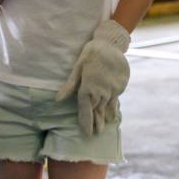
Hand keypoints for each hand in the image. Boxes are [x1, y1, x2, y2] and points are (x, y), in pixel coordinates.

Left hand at [55, 20, 130, 135]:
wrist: (111, 45)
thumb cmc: (91, 54)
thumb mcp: (78, 67)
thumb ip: (70, 85)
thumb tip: (57, 99)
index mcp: (88, 87)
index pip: (86, 109)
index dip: (86, 121)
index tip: (87, 133)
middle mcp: (101, 91)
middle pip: (97, 110)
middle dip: (97, 122)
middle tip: (96, 134)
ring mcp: (113, 89)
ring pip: (107, 106)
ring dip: (105, 116)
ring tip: (105, 126)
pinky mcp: (121, 86)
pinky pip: (115, 99)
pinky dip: (113, 106)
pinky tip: (112, 112)